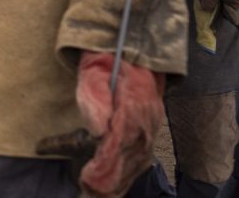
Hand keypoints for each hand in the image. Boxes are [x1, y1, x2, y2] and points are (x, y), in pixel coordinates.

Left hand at [74, 51, 165, 197]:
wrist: (133, 53)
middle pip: (127, 161)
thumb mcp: (93, 75)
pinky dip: (127, 176)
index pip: (117, 144)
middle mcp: (146, 124)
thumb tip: (97, 132)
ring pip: (135, 165)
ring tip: (97, 195)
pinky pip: (140, 161)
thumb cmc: (107, 64)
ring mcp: (151, 130)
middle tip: (88, 192)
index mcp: (132, 109)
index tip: (87, 178)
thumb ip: (94, 101)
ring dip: (117, 183)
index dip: (103, 165)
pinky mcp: (150, 133)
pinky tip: (114, 187)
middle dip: (107, 181)